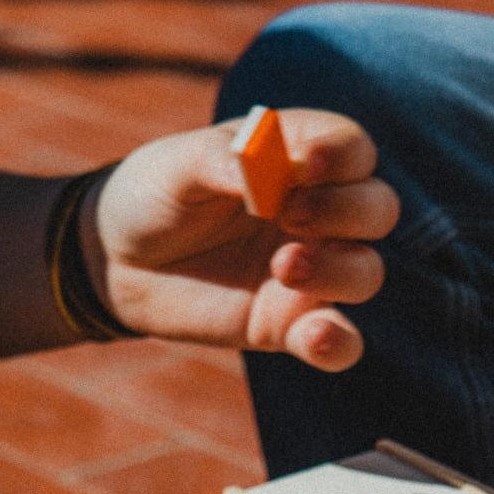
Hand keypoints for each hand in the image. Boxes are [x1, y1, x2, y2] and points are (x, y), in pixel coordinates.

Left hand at [78, 109, 398, 370]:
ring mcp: (311, 271)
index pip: (351, 149)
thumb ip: (220, 159)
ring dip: (338, 270)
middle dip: (348, 211)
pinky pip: (338, 340)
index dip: (342, 155)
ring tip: (283, 268)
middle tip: (293, 215)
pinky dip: (337, 343)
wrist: (115, 261)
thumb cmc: (152, 196)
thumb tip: (264, 171)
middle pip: (377, 208)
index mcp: (296, 159)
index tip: (308, 166)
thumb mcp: (174, 166)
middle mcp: (317, 213)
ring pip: (366, 272)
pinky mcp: (289, 324)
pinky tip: (313, 338)